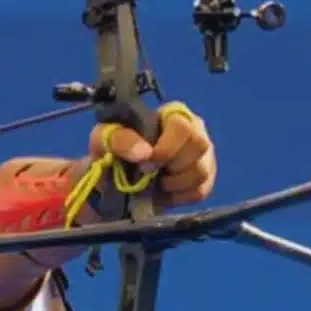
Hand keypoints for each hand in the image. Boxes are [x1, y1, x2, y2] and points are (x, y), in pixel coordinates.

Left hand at [89, 102, 215, 207]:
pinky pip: (200, 191)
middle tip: (150, 173)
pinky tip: (164, 191)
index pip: (183, 127)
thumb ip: (120, 140)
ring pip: (201, 171)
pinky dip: (178, 196)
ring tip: (155, 181)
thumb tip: (145, 153)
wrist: (113, 178)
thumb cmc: (112, 149)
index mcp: (173, 114)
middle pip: (199, 147)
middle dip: (172, 166)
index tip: (146, 164)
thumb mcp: (105, 138)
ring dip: (174, 183)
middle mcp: (195, 130)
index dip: (167, 149)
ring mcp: (203, 155)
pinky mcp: (205, 180)